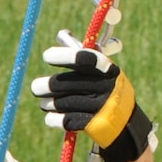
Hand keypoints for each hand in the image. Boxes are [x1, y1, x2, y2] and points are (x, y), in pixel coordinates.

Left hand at [31, 29, 156, 161]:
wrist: (125, 125)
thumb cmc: (106, 93)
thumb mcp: (103, 73)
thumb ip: (85, 58)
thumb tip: (62, 35)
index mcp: (108, 70)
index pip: (85, 59)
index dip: (64, 56)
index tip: (46, 56)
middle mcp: (106, 87)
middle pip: (68, 84)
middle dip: (47, 86)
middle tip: (36, 88)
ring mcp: (102, 107)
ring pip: (65, 103)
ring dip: (49, 104)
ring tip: (44, 104)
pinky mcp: (96, 125)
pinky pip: (68, 121)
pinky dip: (55, 119)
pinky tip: (50, 118)